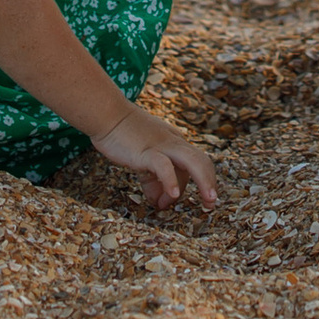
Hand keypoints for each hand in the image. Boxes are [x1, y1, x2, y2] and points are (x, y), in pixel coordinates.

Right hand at [92, 105, 220, 211]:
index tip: (175, 200)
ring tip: (208, 201)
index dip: (191, 184)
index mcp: (175, 142)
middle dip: (210, 183)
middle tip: (211, 204)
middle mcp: (174, 143)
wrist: (107, 115)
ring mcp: (162, 146)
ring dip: (204, 182)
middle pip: (201, 161)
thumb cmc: (124, 136)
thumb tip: (160, 202)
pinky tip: (174, 195)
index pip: (193, 164)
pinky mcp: (147, 151)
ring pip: (192, 162)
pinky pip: (164, 166)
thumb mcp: (144, 159)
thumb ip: (153, 179)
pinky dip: (171, 181)